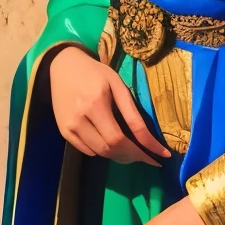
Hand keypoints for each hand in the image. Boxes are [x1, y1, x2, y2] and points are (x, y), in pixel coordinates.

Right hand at [48, 45, 169, 163]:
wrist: (63, 67)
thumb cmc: (95, 73)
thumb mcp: (117, 85)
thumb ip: (131, 111)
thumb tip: (147, 138)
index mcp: (95, 104)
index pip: (121, 138)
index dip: (143, 150)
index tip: (161, 157)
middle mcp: (80, 119)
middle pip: (111, 149)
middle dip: (133, 155)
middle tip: (147, 155)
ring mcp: (69, 128)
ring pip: (100, 153)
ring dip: (119, 155)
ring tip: (132, 150)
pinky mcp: (64, 132)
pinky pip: (87, 151)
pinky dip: (103, 152)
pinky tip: (111, 144)